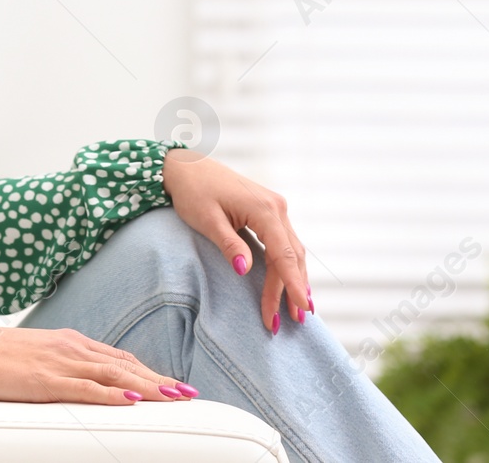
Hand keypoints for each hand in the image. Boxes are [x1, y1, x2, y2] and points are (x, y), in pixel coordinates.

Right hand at [0, 323, 195, 404]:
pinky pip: (83, 388)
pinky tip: (128, 399)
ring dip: (147, 387)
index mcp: (69, 343)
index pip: (120, 358)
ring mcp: (58, 363)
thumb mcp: (35, 358)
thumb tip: (81, 382)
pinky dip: (110, 394)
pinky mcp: (43, 380)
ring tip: (174, 397)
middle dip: (160, 381)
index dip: (150, 371)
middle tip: (188, 394)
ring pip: (113, 375)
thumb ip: (61, 367)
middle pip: (125, 366)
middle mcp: (70, 349)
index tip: (173, 384)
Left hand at [161, 149, 311, 332]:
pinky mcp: (269, 211)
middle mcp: (276, 207)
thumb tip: (244, 270)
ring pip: (292, 250)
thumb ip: (228, 244)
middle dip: (291, 289)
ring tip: (297, 311)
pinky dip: (289, 265)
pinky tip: (290, 283)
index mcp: (263, 209)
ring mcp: (275, 208)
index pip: (283, 254)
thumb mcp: (206, 219)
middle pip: (291, 255)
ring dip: (294, 279)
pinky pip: (285, 242)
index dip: (292, 283)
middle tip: (292, 321)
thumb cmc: (194, 192)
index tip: (300, 308)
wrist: (188, 167)